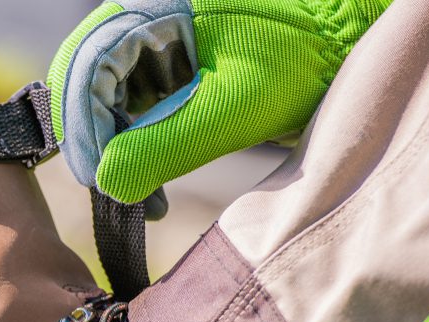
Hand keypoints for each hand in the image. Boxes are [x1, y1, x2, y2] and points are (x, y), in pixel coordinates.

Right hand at [47, 0, 391, 203]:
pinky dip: (131, 146)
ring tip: (141, 196)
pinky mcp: (165, 66)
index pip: (85, 65)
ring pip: (100, 97)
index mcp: (153, 6)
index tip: (101, 181)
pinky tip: (151, 179)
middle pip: (83, 80)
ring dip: (111, 149)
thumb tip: (108, 185)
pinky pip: (126, 106)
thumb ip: (164, 146)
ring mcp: (152, 41)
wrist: (345, 49)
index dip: (84, 127)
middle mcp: (143, 15)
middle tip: (115, 192)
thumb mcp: (230, 110)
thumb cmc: (301, 65)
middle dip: (93, 141)